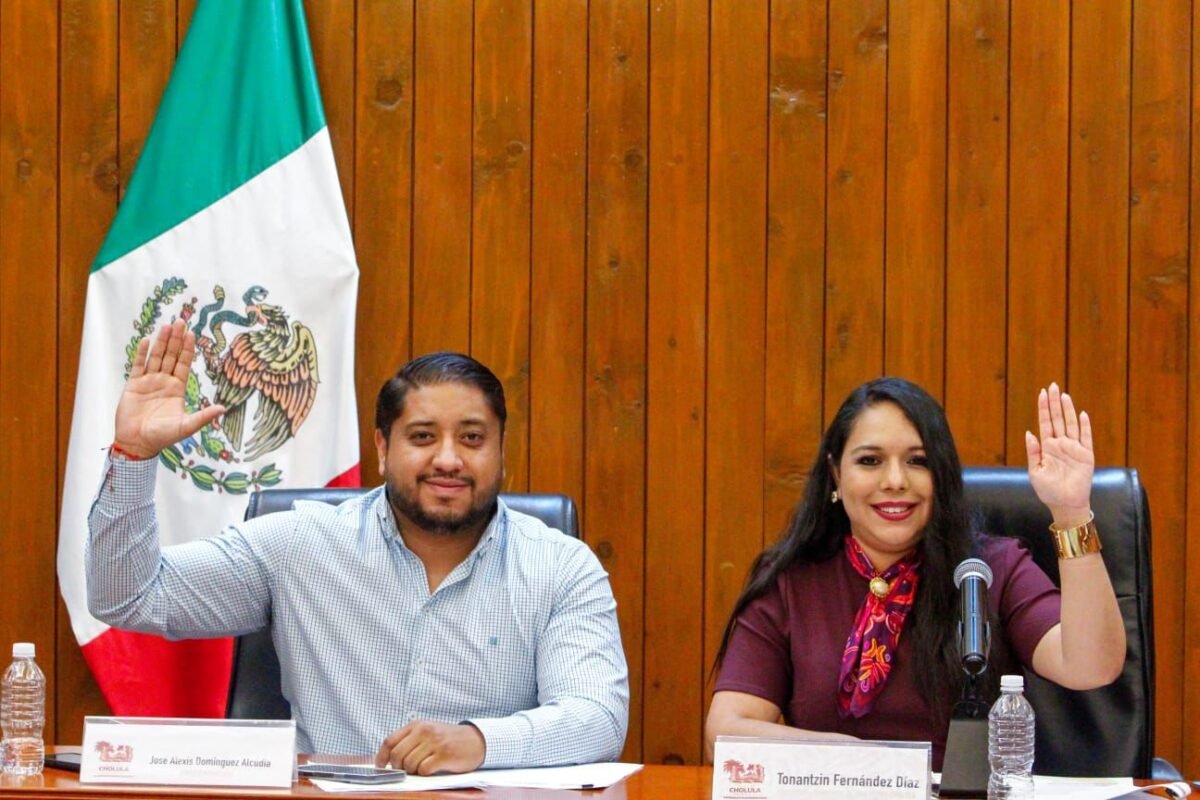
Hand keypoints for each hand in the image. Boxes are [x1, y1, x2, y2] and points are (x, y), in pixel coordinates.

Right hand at [112, 320, 224, 457]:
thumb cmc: (162, 437)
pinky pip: (138, 365)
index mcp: (177, 389)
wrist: (137, 443)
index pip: (183, 364)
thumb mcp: (186, 426)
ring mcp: (148, 382)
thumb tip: (223, 408)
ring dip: (161, 342)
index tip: (192, 334)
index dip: (187, 349)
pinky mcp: (133, 385)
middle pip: (170, 356)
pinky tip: (147, 340)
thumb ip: (203, 416)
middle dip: (175, 339)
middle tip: (181, 321)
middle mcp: (163, 382)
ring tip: (167, 326)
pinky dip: (142, 353)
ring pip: (156, 357)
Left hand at [374, 720, 485, 775]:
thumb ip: (410, 740)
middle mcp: (424, 731)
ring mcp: (434, 743)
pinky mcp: (444, 755)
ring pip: (409, 764)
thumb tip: (388, 758)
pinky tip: (432, 768)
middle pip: (397, 755)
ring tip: (422, 767)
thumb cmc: (448, 739)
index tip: (380, 766)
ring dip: (413, 771)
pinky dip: (424, 773)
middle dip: (398, 767)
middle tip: (406, 770)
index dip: (381, 756)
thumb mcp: (427, 732)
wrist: (475, 740)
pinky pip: (424, 769)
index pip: (390, 741)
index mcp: (417, 725)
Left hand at [1024, 382, 1093, 524]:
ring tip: (1064, 395)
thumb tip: (1029, 432)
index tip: (1042, 393)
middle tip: (1053, 386)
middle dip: (1054, 403)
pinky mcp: (1086, 455)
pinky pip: (1086, 437)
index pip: (1045, 422)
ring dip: (1068, 410)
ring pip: (1071, 424)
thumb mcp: (1034, 471)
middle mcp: (1060, 444)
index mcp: (1047, 447)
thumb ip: (1033, 452)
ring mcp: (1074, 448)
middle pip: (1057, 419)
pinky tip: (1081, 413)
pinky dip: (1084, 426)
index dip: (1043, 408)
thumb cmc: (1048, 490)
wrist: (1065, 504)